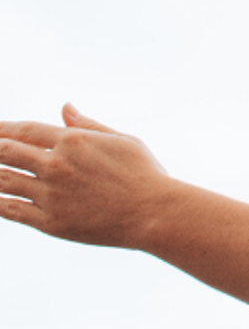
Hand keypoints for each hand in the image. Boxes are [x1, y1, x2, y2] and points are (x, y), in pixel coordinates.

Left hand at [0, 106, 177, 249]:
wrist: (154, 213)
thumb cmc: (144, 174)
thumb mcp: (121, 140)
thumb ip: (88, 125)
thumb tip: (65, 107)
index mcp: (74, 141)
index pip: (25, 130)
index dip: (2, 128)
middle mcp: (56, 165)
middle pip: (6, 152)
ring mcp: (51, 194)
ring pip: (3, 180)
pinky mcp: (50, 221)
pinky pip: (11, 209)